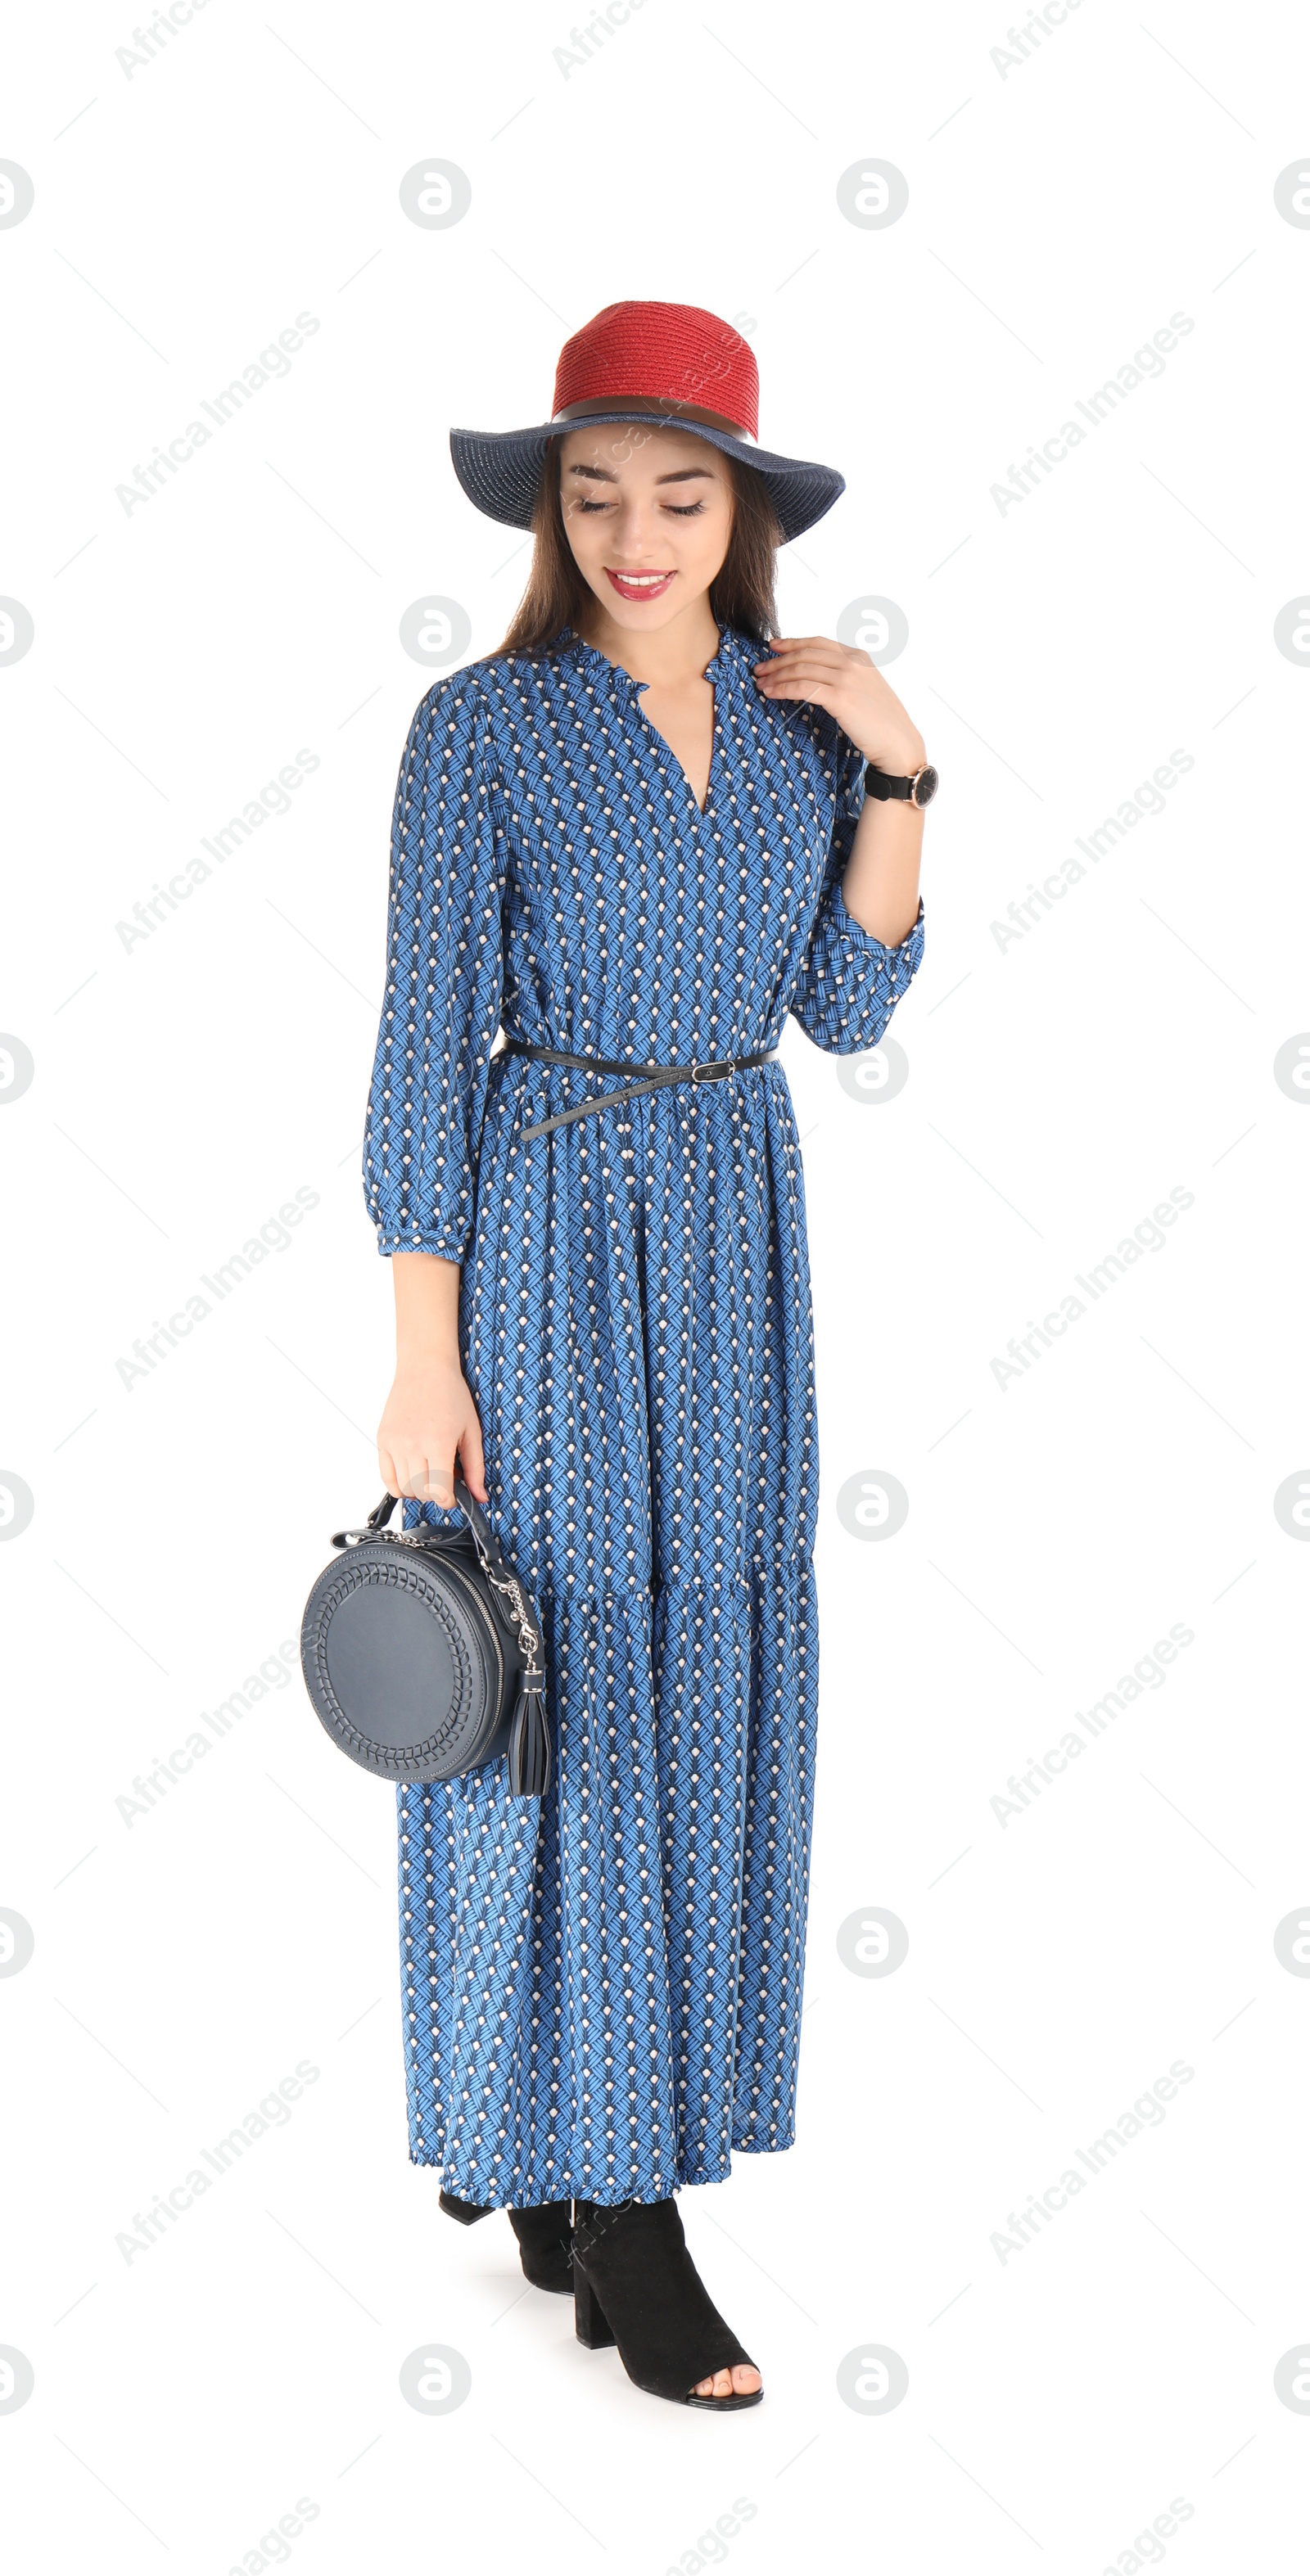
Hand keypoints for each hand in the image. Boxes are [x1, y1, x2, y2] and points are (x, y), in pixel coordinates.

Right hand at [377, 1354, 487, 1507]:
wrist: (424, 1369)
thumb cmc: (450, 1395)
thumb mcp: (472, 1431)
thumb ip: (476, 1468)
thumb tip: (480, 1497)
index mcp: (438, 1443)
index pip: (439, 1493)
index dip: (449, 1501)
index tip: (454, 1496)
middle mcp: (412, 1445)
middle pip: (421, 1493)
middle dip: (435, 1495)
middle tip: (445, 1480)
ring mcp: (394, 1443)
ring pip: (403, 1488)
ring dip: (417, 1490)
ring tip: (429, 1472)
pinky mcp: (382, 1440)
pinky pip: (386, 1477)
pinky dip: (398, 1484)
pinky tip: (411, 1474)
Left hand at [753, 635, 926, 773]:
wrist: (898, 742)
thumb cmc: (881, 722)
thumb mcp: (866, 689)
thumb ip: (846, 677)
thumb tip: (816, 677)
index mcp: (859, 657)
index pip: (818, 643)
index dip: (792, 642)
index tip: (773, 646)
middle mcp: (853, 662)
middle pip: (805, 654)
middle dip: (777, 661)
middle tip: (759, 669)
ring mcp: (847, 678)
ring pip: (801, 669)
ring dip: (776, 675)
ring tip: (760, 683)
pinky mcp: (841, 698)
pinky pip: (803, 688)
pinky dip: (783, 689)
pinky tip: (771, 693)